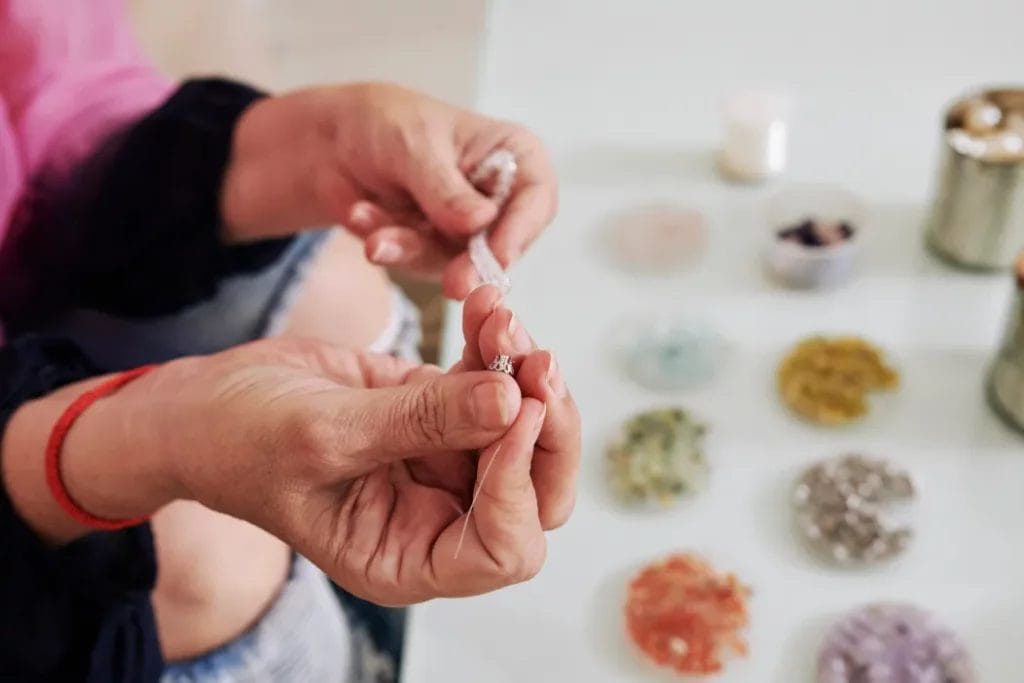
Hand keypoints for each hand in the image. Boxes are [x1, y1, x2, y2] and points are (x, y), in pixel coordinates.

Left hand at [220, 82, 557, 298]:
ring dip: (409, 247)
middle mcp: (497, 198)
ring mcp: (467, 231)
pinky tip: (359, 214)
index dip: (521, 231)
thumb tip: (480, 222)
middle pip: (502, 245)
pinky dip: (386, 244)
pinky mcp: (434, 252)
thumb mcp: (414, 147)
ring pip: (454, 262)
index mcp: (513, 155)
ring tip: (370, 227)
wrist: (334, 143)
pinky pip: (416, 263)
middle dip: (468, 264)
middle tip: (453, 285)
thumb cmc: (386, 124)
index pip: (536, 199)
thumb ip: (445, 189)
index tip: (499, 257)